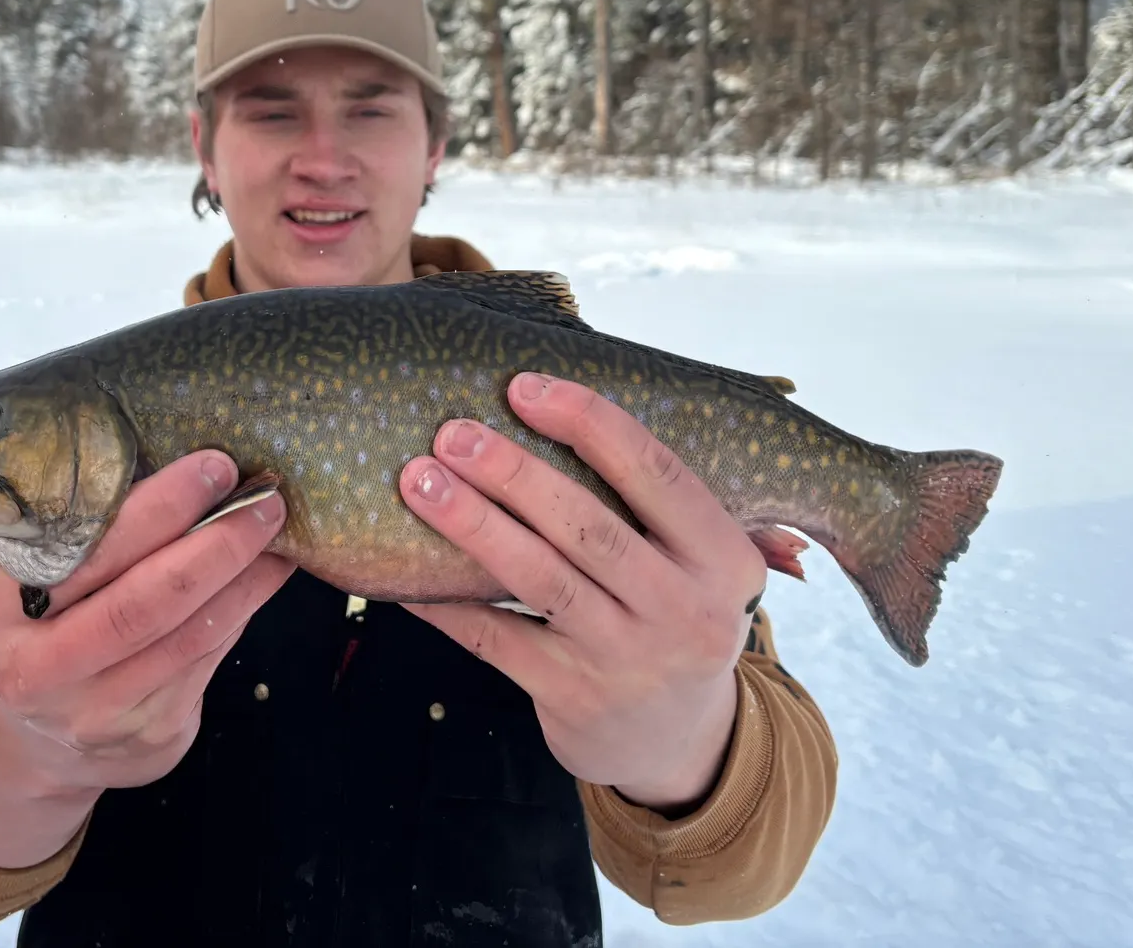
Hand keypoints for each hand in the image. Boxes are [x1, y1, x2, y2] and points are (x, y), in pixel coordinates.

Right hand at [0, 451, 291, 867]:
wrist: (37, 742)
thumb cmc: (49, 627)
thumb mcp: (40, 580)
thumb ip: (95, 536)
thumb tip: (194, 468)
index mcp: (2, 611)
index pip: (89, 553)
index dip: (160, 509)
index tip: (214, 466)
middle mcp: (40, 671)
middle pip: (144, 603)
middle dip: (217, 542)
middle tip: (264, 498)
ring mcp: (96, 713)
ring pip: (191, 634)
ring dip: (247, 576)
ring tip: (278, 531)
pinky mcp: (149, 736)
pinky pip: (210, 659)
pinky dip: (244, 607)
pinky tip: (266, 574)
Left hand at [399, 374, 766, 814]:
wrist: (681, 745)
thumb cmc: (677, 615)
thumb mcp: (706, 564)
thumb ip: (665, 499)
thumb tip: (568, 401)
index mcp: (725, 559)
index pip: (656, 472)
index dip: (589, 423)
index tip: (524, 387)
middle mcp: (684, 610)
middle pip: (588, 525)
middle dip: (513, 472)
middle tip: (453, 433)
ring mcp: (628, 660)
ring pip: (540, 578)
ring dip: (473, 523)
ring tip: (419, 481)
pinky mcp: (573, 699)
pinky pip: (497, 640)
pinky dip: (449, 603)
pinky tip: (407, 572)